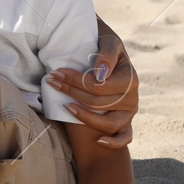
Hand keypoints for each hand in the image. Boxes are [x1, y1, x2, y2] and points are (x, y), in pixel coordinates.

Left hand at [47, 27, 136, 147]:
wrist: (110, 52)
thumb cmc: (104, 45)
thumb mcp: (108, 42)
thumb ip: (106, 54)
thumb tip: (99, 75)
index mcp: (130, 78)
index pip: (98, 86)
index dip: (74, 81)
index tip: (55, 73)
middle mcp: (132, 97)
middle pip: (97, 103)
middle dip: (71, 92)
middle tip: (51, 82)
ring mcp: (130, 111)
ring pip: (108, 122)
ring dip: (84, 116)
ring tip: (65, 105)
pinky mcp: (127, 121)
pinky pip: (125, 137)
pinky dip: (114, 141)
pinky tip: (98, 141)